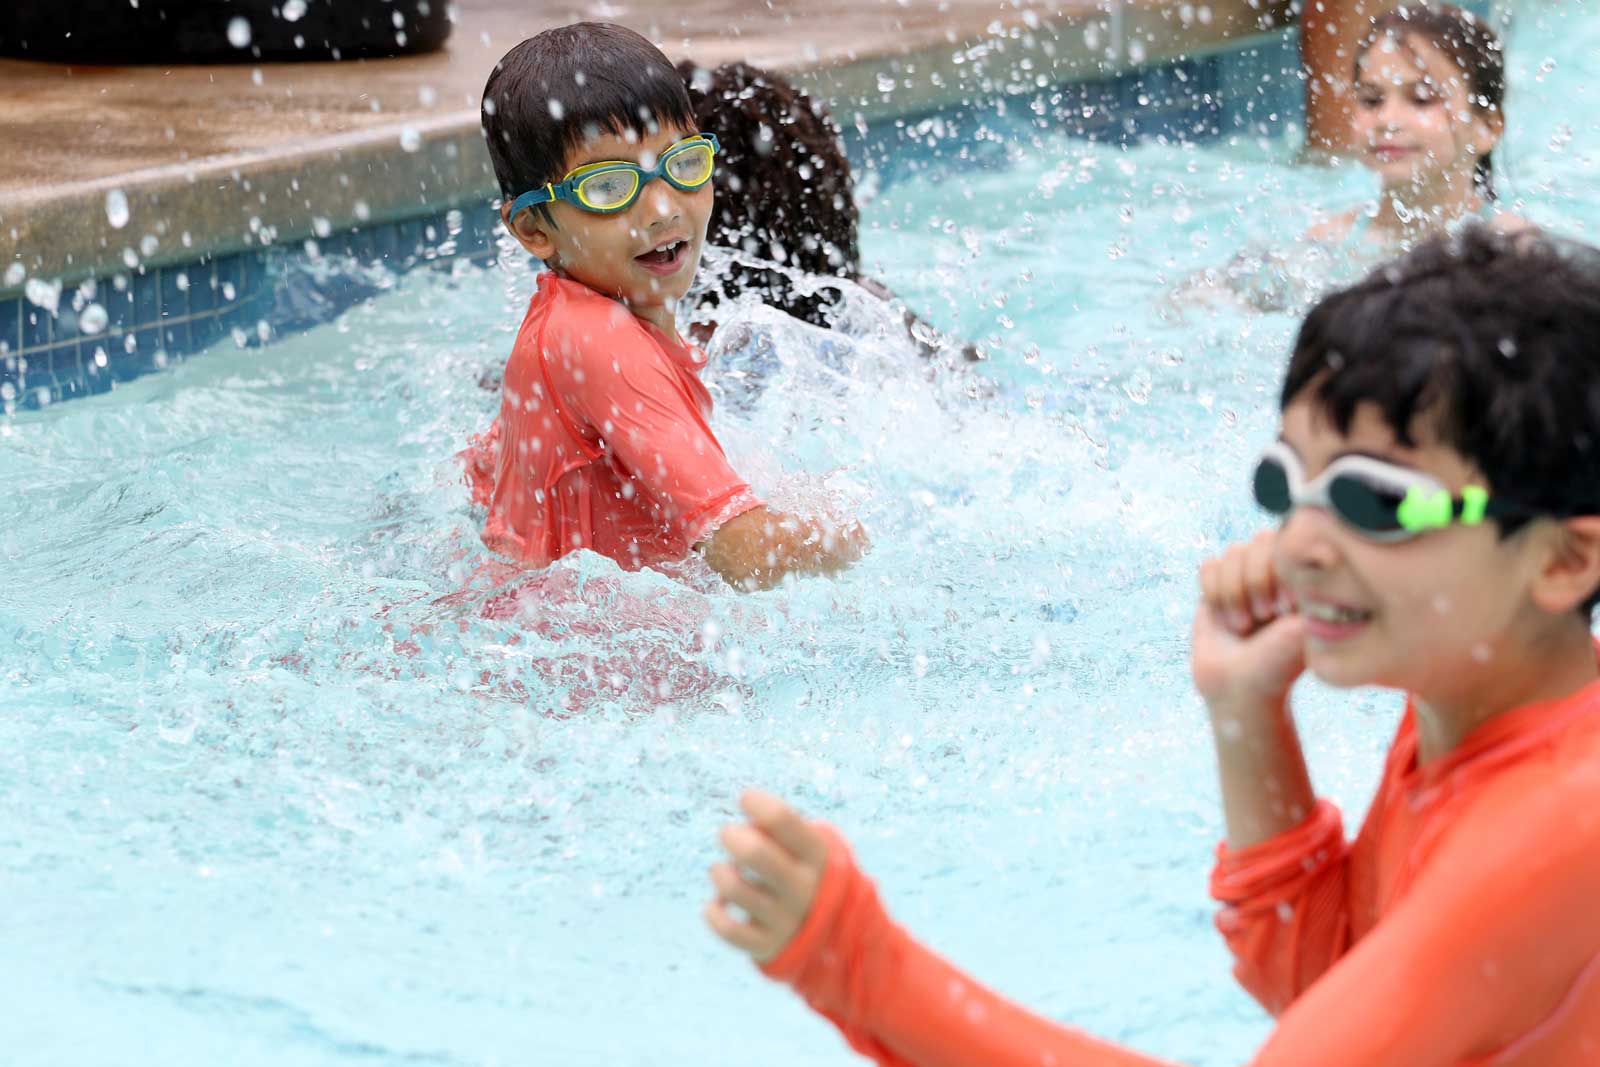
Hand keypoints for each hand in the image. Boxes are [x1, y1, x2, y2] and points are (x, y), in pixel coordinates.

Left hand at [704, 790, 829, 962]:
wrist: (830, 928)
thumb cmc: (801, 868)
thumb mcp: (803, 844)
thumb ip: (778, 827)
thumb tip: (743, 815)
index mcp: (816, 855)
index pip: (782, 819)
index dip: (756, 802)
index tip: (746, 798)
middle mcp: (804, 887)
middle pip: (756, 853)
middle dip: (732, 836)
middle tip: (726, 833)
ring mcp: (786, 919)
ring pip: (735, 890)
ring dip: (719, 873)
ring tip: (721, 870)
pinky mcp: (767, 944)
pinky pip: (728, 929)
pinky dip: (713, 913)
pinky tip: (717, 903)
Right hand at [1192, 530, 1307, 708]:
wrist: (1239, 690)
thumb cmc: (1277, 666)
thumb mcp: (1303, 630)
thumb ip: (1308, 591)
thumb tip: (1312, 552)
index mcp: (1305, 576)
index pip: (1289, 541)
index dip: (1279, 573)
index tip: (1285, 610)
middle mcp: (1277, 571)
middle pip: (1259, 540)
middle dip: (1255, 581)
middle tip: (1263, 617)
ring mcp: (1246, 576)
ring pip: (1232, 552)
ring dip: (1234, 592)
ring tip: (1244, 624)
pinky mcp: (1216, 586)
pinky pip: (1208, 566)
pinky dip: (1213, 592)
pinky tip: (1225, 618)